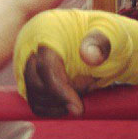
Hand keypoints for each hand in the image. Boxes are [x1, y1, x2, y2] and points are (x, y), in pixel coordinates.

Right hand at [13, 9, 137, 117]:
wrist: (101, 39)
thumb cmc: (105, 34)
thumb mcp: (110, 33)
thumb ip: (101, 42)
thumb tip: (89, 56)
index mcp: (46, 29)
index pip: (45, 66)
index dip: (60, 90)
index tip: (79, 109)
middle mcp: (30, 44)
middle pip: (35, 83)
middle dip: (62, 96)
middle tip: (86, 90)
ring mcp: (27, 60)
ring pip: (33, 94)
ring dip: (59, 101)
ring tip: (81, 86)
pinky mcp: (29, 75)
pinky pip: (35, 100)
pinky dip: (52, 107)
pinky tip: (70, 97)